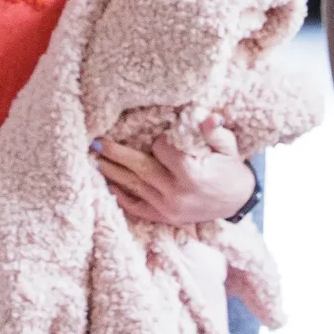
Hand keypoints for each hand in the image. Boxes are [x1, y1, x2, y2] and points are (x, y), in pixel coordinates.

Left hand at [94, 117, 256, 225]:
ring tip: (96, 160)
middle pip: (139, 168)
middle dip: (116, 154)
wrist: (237, 202)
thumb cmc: (230, 170)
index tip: (159, 136)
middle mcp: (176, 192)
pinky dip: (121, 197)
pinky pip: (137, 208)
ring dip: (113, 173)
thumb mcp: (228, 147)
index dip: (158, 141)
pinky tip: (109, 185)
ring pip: (134, 187)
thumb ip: (215, 131)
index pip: (161, 150)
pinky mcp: (164, 218)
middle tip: (96, 143)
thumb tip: (207, 115)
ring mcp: (168, 208)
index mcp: (191, 172)